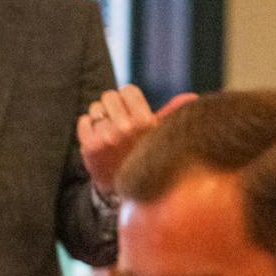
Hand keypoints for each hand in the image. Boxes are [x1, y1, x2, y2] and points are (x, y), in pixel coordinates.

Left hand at [78, 85, 197, 197]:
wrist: (123, 184)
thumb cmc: (143, 152)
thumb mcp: (159, 133)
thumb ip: (170, 113)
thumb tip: (192, 97)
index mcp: (146, 121)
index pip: (128, 90)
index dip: (126, 97)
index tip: (128, 107)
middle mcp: (126, 128)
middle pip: (109, 96)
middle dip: (111, 105)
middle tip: (117, 119)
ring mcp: (106, 137)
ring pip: (95, 108)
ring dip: (99, 116)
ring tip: (108, 131)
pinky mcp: (89, 146)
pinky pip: (83, 120)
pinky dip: (88, 126)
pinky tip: (97, 138)